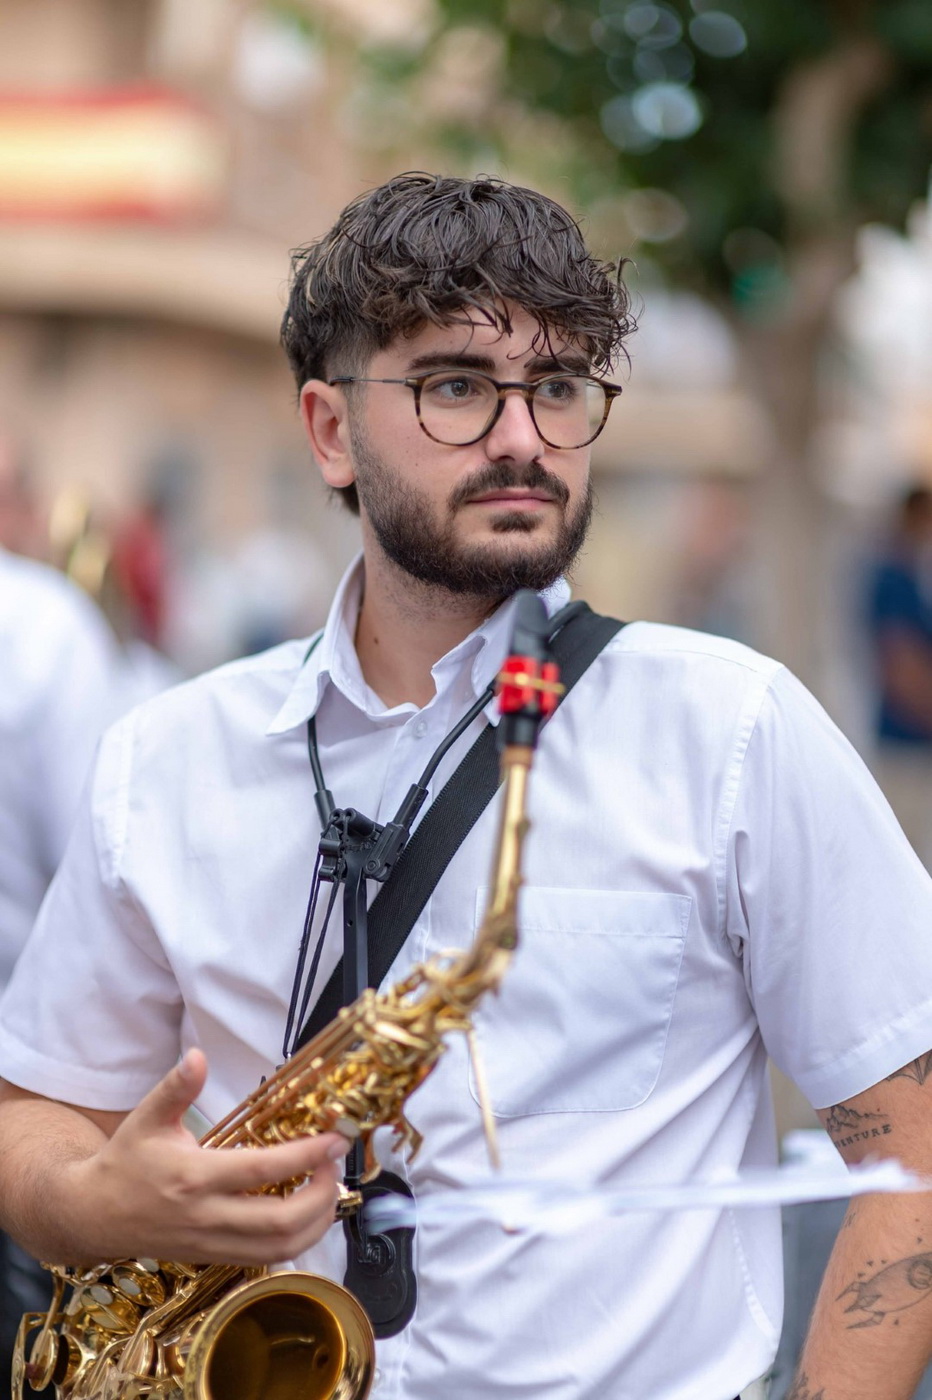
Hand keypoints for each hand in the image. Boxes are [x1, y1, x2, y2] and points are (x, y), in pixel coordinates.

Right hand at [64, 1049, 349, 1265]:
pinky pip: (265, 1259)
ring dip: (316, 1222)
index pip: (262, 1170)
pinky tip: (307, 1213)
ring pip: (278, 1249)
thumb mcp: (146, 1118)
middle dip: (321, 1195)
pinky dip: (296, 1240)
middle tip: (335, 1163)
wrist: (93, 1215)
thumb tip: (198, 1056)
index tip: (334, 1139)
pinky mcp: (213, 1258)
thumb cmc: (125, 1161)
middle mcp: (206, 1216)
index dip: (306, 1156)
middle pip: (280, 1222)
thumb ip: (176, 1087)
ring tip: (329, 1187)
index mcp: (193, 1178)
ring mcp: (211, 1243)